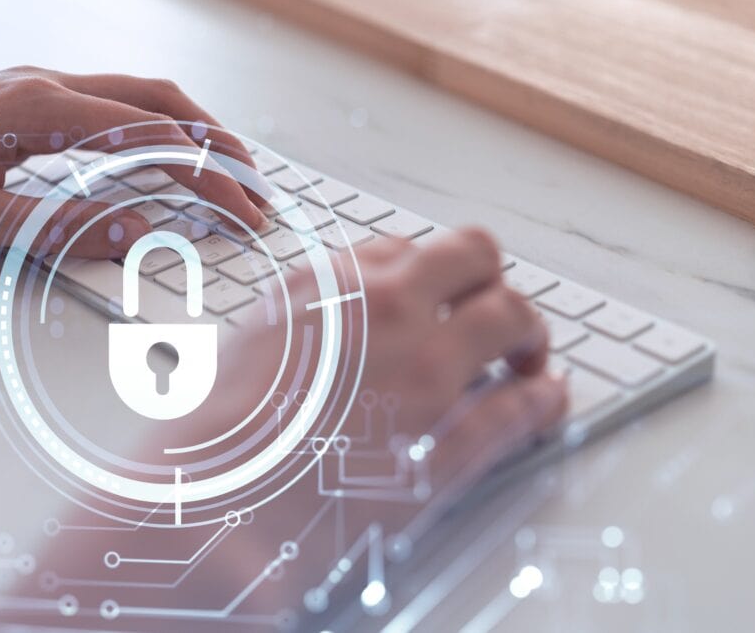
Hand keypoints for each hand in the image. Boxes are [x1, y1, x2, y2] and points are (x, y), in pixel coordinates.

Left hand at [0, 66, 266, 255]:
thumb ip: (60, 227)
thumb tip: (137, 232)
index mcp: (37, 110)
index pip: (150, 137)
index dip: (207, 176)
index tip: (243, 211)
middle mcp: (43, 86)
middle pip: (158, 100)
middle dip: (216, 142)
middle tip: (256, 186)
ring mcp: (34, 86)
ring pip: (137, 93)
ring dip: (189, 128)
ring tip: (226, 167)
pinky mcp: (24, 98)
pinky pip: (109, 102)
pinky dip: (152, 125)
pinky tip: (162, 152)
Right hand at [0, 229, 566, 628]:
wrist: (207, 506)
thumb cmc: (217, 431)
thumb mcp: (255, 337)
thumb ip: (312, 305)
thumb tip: (351, 296)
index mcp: (333, 284)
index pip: (415, 247)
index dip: (438, 273)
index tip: (446, 294)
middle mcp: (387, 314)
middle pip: (478, 259)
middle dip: (494, 282)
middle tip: (500, 314)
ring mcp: (424, 376)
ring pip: (514, 318)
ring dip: (530, 333)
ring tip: (531, 355)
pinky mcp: (446, 447)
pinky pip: (522, 408)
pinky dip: (545, 399)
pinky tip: (547, 399)